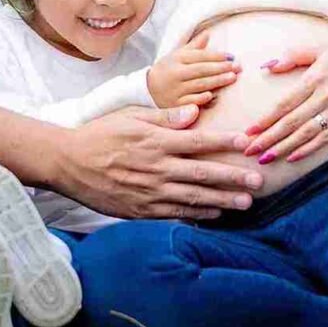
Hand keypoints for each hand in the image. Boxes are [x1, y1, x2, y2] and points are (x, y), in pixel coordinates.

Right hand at [54, 108, 262, 220]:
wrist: (68, 163)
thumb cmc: (100, 135)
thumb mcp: (130, 117)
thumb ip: (164, 117)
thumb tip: (195, 112)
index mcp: (155, 141)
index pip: (198, 141)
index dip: (224, 142)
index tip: (247, 142)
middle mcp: (156, 168)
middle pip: (203, 173)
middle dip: (234, 178)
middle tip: (259, 181)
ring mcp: (150, 192)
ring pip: (194, 197)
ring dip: (223, 201)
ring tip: (246, 203)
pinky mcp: (141, 210)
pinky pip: (175, 214)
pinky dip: (197, 215)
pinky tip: (215, 214)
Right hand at [146, 38, 238, 109]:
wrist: (147, 90)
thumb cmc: (167, 70)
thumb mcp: (177, 55)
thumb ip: (193, 46)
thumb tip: (208, 33)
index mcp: (177, 58)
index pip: (199, 56)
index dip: (216, 56)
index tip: (231, 56)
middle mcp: (175, 73)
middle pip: (201, 69)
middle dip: (220, 68)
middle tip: (237, 66)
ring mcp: (175, 89)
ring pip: (199, 84)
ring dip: (217, 81)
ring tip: (232, 77)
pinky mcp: (174, 104)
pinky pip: (190, 101)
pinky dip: (201, 98)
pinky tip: (212, 95)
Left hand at [238, 44, 327, 165]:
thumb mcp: (323, 48)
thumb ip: (294, 56)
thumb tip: (268, 66)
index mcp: (316, 78)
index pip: (284, 103)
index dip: (265, 119)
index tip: (249, 130)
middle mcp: (325, 97)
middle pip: (291, 122)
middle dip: (268, 138)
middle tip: (249, 150)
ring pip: (305, 134)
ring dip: (283, 148)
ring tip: (265, 158)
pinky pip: (325, 140)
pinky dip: (307, 150)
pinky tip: (292, 157)